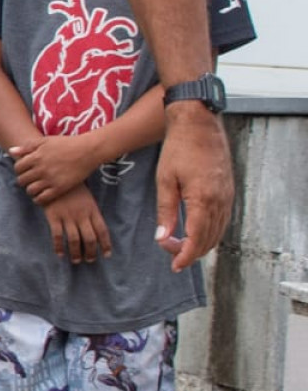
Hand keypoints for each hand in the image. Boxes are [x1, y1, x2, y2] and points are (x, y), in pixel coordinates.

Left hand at [10, 134, 99, 205]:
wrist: (87, 151)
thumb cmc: (66, 144)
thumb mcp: (45, 141)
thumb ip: (27, 147)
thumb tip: (11, 151)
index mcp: (36, 156)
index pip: (17, 168)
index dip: (19, 170)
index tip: (25, 171)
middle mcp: (41, 168)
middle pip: (22, 180)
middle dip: (24, 180)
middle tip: (29, 180)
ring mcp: (50, 179)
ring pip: (30, 190)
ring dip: (30, 190)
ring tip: (35, 188)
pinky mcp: (59, 188)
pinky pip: (42, 198)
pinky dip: (38, 199)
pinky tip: (41, 196)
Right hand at [41, 185, 111, 263]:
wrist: (54, 175)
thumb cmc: (71, 187)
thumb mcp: (86, 197)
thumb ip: (91, 212)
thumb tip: (95, 228)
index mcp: (92, 210)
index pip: (102, 230)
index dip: (105, 244)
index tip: (107, 254)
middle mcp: (82, 215)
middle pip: (90, 238)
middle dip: (91, 252)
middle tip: (89, 260)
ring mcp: (68, 216)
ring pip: (75, 240)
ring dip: (76, 253)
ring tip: (76, 260)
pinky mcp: (54, 216)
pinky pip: (57, 236)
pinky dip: (59, 247)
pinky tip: (60, 254)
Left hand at [156, 106, 233, 270]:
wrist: (199, 124)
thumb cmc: (179, 149)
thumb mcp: (165, 180)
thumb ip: (165, 211)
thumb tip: (161, 237)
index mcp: (204, 200)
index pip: (197, 239)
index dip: (185, 256)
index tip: (174, 266)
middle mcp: (221, 201)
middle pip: (209, 240)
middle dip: (189, 251)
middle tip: (169, 252)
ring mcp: (227, 197)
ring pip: (218, 232)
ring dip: (200, 243)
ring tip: (179, 245)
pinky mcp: (228, 191)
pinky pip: (222, 220)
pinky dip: (209, 231)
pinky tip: (194, 231)